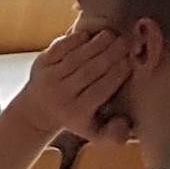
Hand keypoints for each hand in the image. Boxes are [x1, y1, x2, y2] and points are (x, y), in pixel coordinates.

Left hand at [12, 26, 133, 142]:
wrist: (37, 111)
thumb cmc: (75, 118)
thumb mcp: (94, 134)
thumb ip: (114, 134)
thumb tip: (126, 124)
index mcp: (77, 111)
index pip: (101, 89)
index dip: (118, 73)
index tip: (132, 61)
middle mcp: (61, 94)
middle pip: (89, 71)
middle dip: (111, 54)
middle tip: (128, 41)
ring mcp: (49, 77)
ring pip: (76, 58)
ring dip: (96, 44)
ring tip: (113, 35)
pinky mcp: (40, 64)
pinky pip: (59, 48)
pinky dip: (74, 40)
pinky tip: (90, 34)